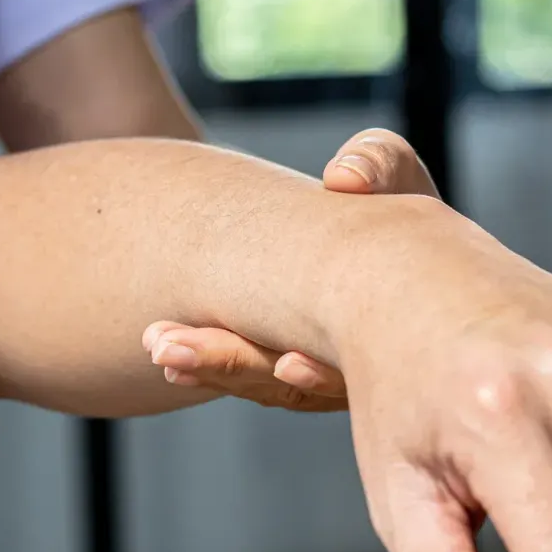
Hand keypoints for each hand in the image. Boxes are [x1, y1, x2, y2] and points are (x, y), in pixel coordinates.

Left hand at [142, 128, 436, 408]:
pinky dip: (212, 370)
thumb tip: (343, 178)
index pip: (362, 363)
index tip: (288, 362)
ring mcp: (320, 374)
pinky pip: (253, 382)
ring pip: (269, 388)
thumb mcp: (393, 171)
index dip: (323, 372)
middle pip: (298, 385)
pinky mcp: (283, 370)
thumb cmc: (390, 199)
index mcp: (395, 323)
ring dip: (212, 368)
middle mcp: (359, 363)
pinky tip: (170, 361)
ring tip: (157, 346)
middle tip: (168, 349)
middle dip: (235, 364)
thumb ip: (376, 163)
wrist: (380, 240)